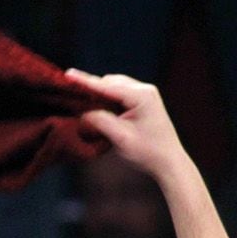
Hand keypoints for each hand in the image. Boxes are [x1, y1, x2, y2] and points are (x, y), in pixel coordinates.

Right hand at [68, 70, 195, 185]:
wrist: (169, 162)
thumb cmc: (148, 151)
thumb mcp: (120, 138)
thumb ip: (100, 121)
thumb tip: (81, 113)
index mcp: (141, 96)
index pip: (107, 86)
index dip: (85, 81)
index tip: (67, 75)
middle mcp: (144, 90)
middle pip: (109, 82)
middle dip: (91, 89)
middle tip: (69, 96)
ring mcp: (144, 95)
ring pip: (113, 87)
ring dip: (98, 95)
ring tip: (81, 104)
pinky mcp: (142, 102)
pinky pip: (118, 94)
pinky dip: (106, 100)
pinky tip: (96, 108)